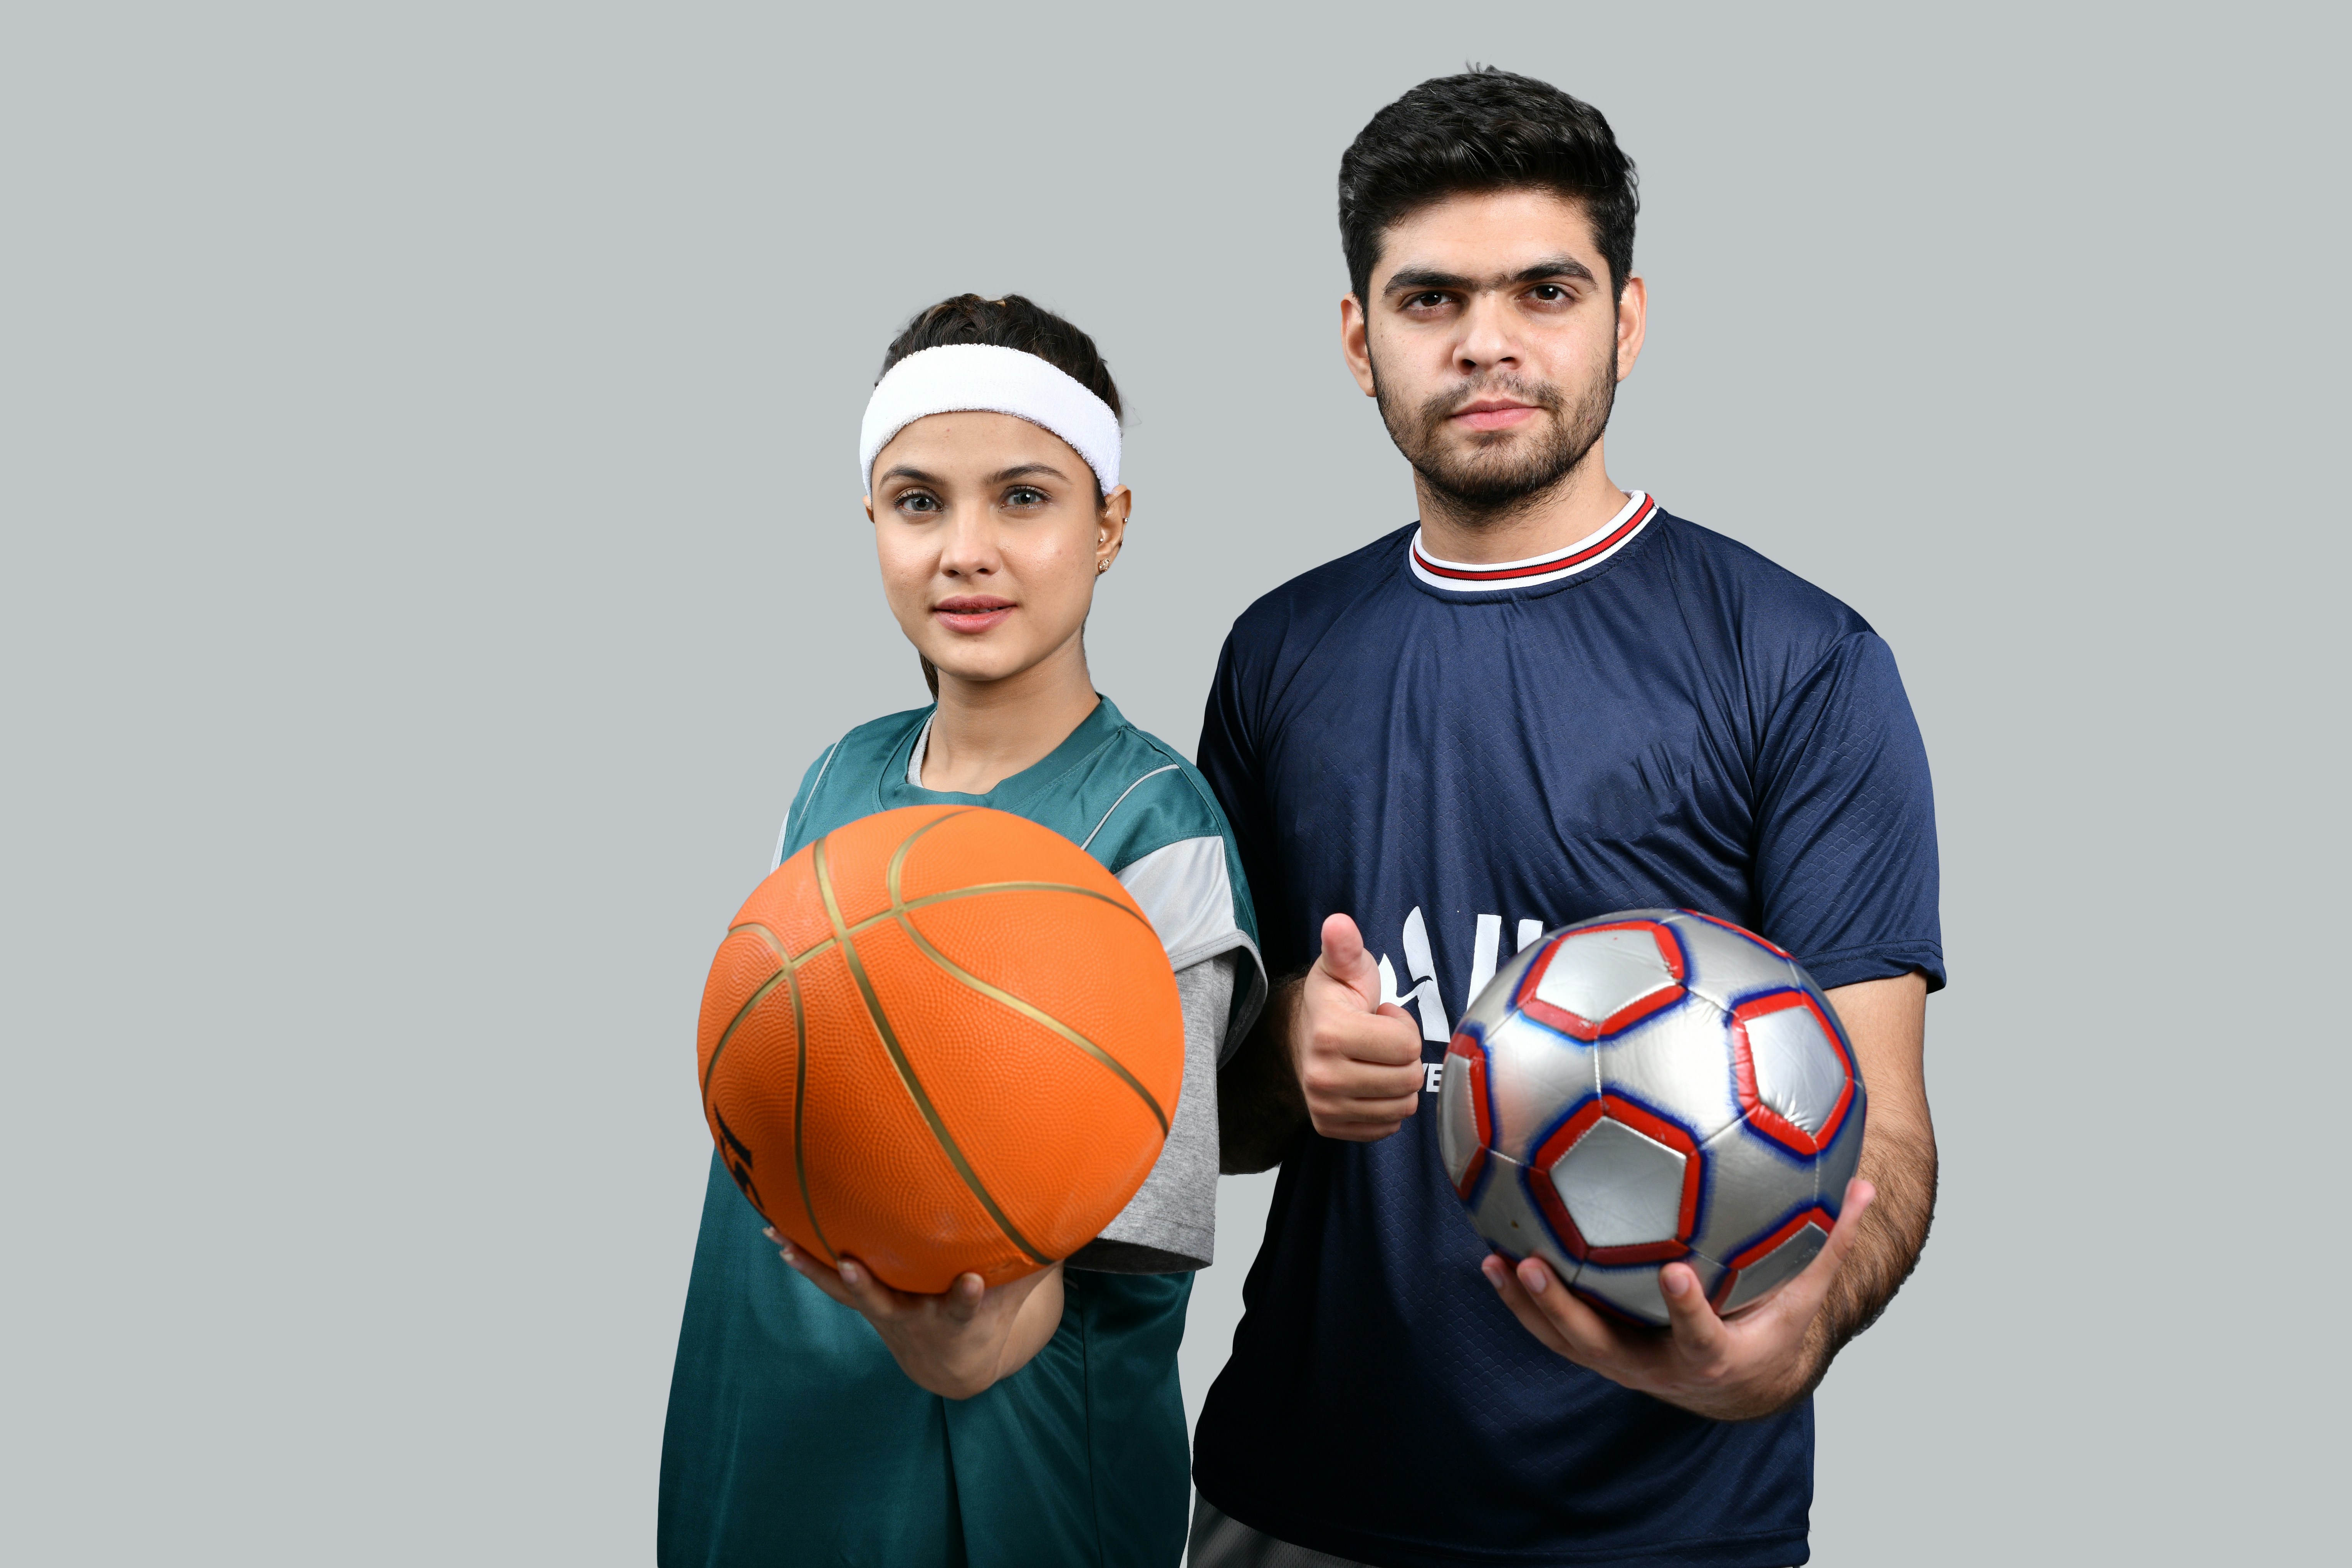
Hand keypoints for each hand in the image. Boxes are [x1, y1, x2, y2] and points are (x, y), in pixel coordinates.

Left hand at [769, 1229, 1064, 1399]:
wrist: (953, 1368)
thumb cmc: (995, 1313)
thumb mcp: (1023, 1289)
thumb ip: (1041, 1252)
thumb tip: (1078, 1200)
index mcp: (961, 1315)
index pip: (967, 1307)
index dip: (969, 1296)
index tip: (972, 1282)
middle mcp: (917, 1318)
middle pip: (893, 1304)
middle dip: (873, 1286)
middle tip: (853, 1266)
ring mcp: (887, 1313)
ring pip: (850, 1292)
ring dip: (821, 1269)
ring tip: (787, 1245)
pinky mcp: (867, 1305)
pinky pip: (832, 1283)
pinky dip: (807, 1261)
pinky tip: (777, 1237)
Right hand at [1292, 912, 1426, 1141]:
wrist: (1301, 1036)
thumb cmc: (1333, 999)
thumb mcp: (1342, 967)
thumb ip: (1346, 947)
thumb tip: (1339, 924)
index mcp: (1329, 1034)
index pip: (1407, 1046)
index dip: (1403, 1026)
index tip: (1381, 1016)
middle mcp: (1323, 1078)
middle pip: (1409, 1079)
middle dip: (1405, 1056)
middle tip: (1380, 1040)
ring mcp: (1325, 1107)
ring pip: (1402, 1106)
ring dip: (1398, 1081)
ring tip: (1375, 1059)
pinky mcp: (1331, 1127)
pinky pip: (1388, 1126)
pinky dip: (1387, 1105)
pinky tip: (1370, 1083)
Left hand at [1480, 1179, 1878, 1420]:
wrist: (1743, 1386)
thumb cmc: (1774, 1328)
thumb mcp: (1803, 1293)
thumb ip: (1831, 1243)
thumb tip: (1867, 1185)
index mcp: (1714, 1354)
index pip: (1699, 1334)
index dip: (1686, 1310)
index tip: (1675, 1274)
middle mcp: (1659, 1367)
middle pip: (1607, 1346)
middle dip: (1568, 1310)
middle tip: (1536, 1267)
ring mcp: (1624, 1365)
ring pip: (1567, 1342)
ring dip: (1529, 1306)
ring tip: (1496, 1262)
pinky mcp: (1601, 1354)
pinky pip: (1554, 1332)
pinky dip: (1521, 1303)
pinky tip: (1491, 1260)